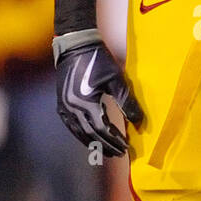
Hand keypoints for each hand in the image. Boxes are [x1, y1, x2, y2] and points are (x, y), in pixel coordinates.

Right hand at [55, 34, 142, 155]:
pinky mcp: (61, 105)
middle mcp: (72, 108)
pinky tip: (91, 140)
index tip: (127, 146)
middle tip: (119, 154)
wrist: (76, 46)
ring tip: (106, 151)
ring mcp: (64, 107)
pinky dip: (82, 136)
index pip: (102, 128)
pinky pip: (71, 126)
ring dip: (94, 144)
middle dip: (106, 145)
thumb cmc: (99, 60)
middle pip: (90, 134)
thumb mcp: (116, 80)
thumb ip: (127, 102)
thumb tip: (139, 122)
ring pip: (79, 133)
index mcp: (85, 102)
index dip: (115, 139)